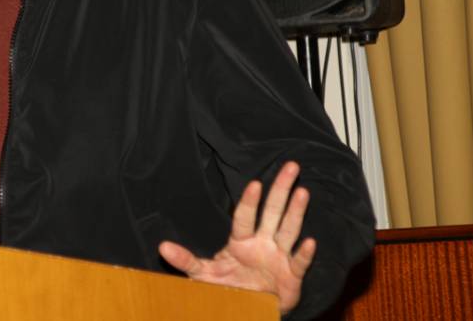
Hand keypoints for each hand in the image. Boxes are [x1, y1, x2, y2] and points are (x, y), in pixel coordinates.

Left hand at [158, 161, 315, 314]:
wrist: (251, 307)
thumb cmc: (229, 287)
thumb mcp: (204, 275)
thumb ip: (186, 261)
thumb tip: (162, 247)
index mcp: (241, 241)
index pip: (244, 217)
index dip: (249, 201)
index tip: (254, 183)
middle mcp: (262, 243)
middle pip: (273, 212)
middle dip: (281, 190)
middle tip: (291, 166)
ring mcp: (278, 257)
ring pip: (289, 230)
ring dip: (296, 212)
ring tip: (302, 192)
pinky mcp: (292, 275)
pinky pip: (299, 262)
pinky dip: (304, 254)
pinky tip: (311, 242)